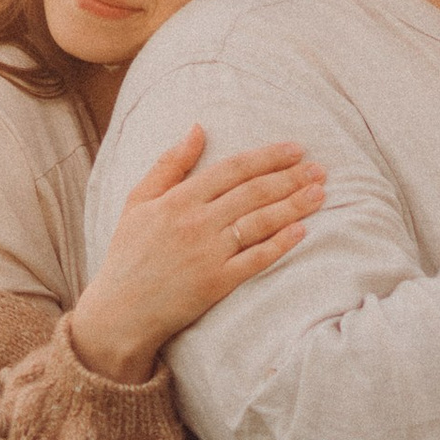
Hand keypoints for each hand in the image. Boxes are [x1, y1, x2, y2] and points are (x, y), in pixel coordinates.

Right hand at [67, 127, 324, 384]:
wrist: (120, 311)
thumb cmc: (128, 254)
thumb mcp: (138, 201)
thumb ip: (169, 164)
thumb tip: (198, 128)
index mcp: (178, 200)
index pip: (232, 169)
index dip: (267, 157)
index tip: (295, 149)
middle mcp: (196, 223)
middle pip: (253, 193)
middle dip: (290, 178)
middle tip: (320, 169)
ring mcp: (208, 254)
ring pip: (260, 222)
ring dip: (293, 206)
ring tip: (320, 193)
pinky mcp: (217, 283)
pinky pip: (255, 260)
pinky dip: (279, 244)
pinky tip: (302, 231)